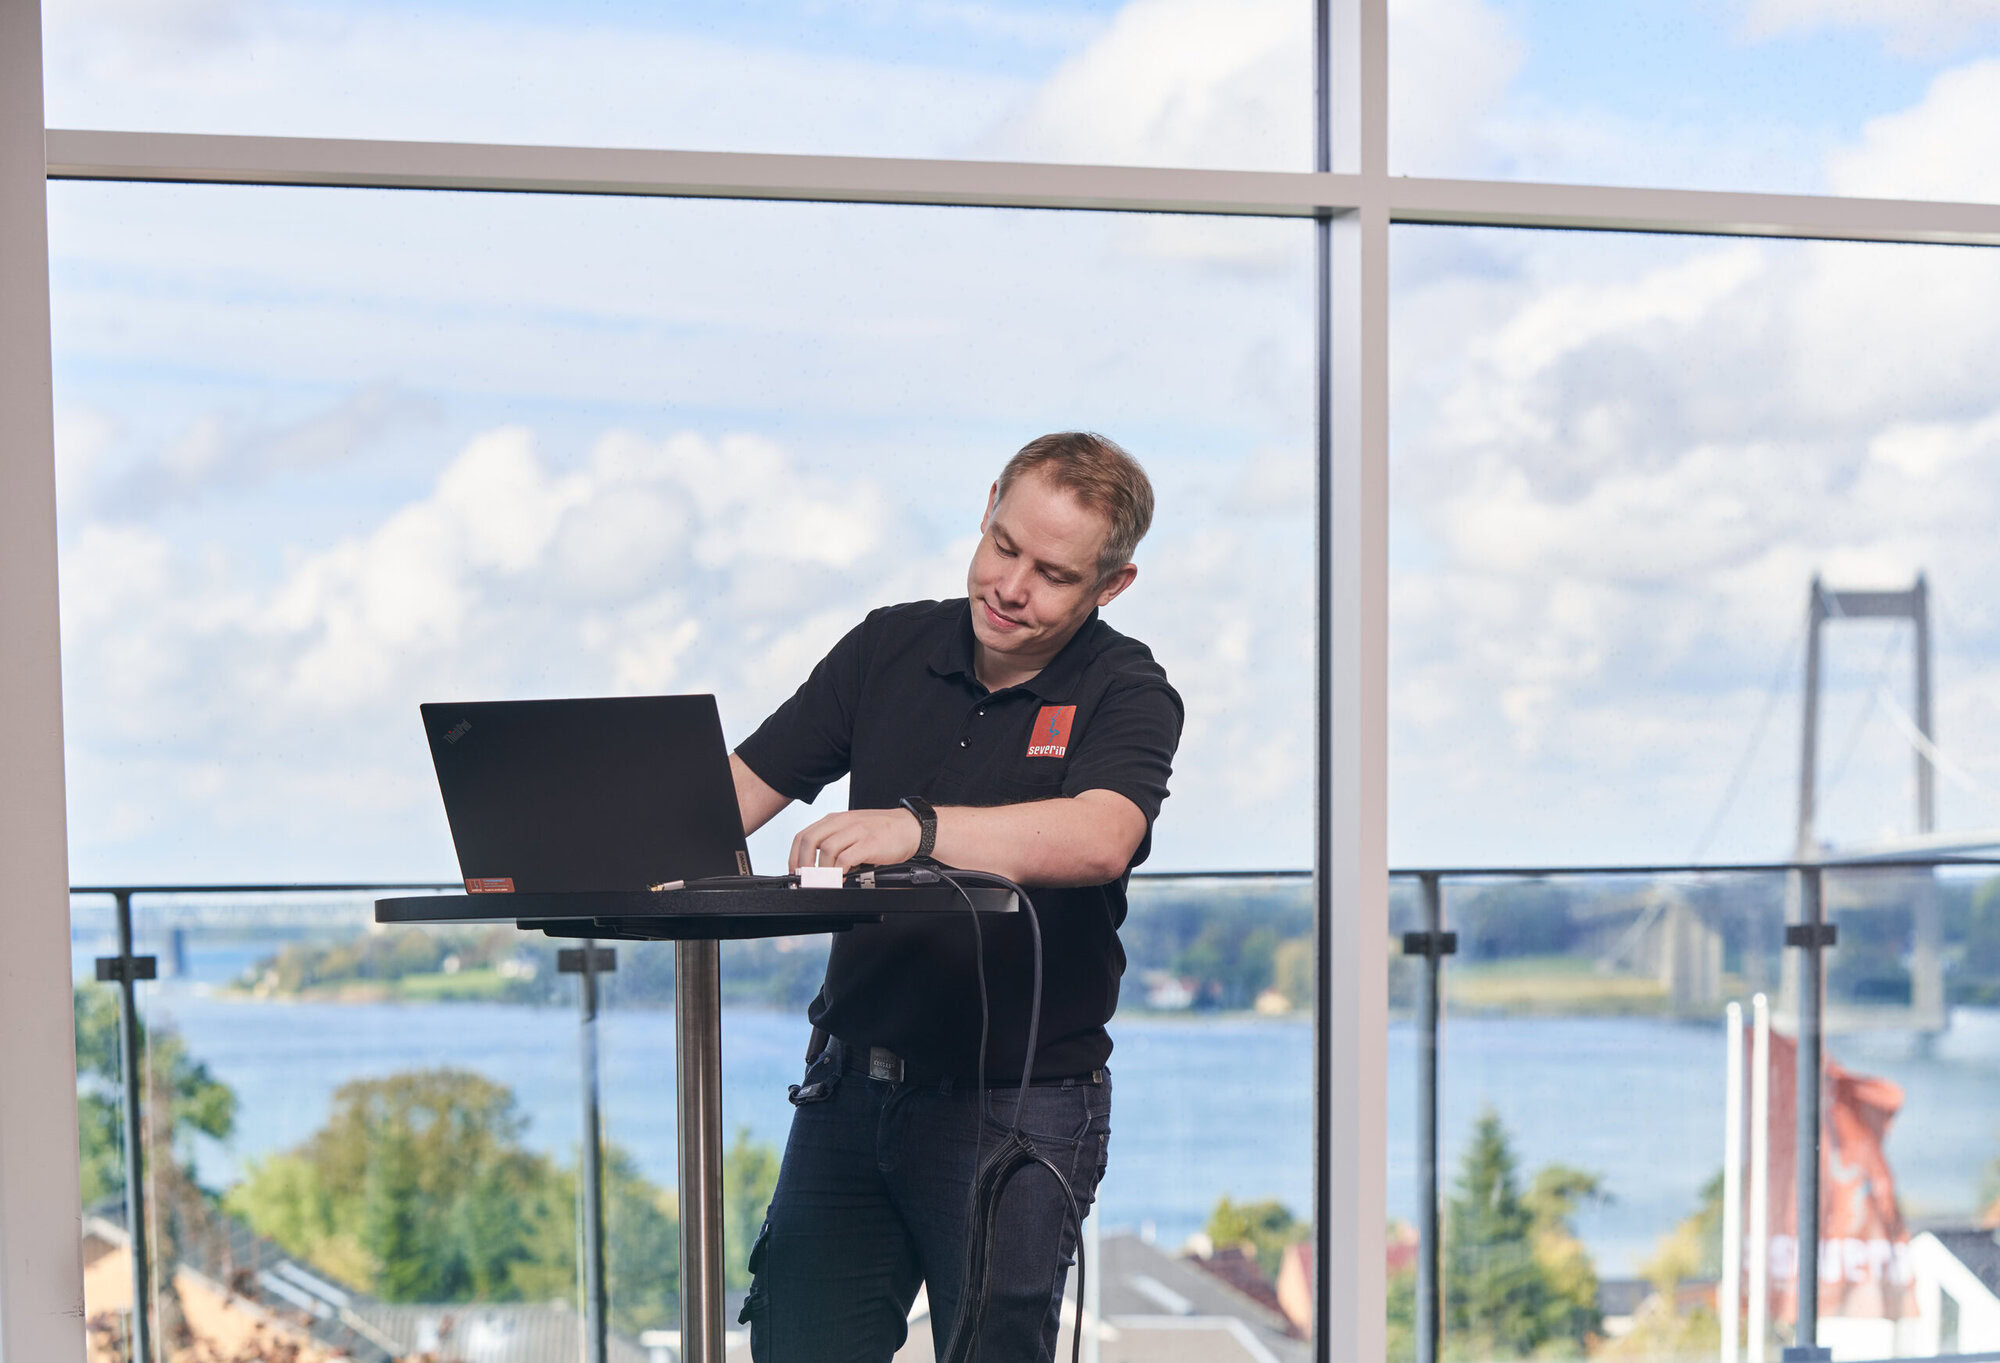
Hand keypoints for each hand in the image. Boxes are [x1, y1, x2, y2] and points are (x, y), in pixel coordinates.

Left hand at [789, 807, 921, 872]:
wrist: (912, 828)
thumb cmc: (884, 831)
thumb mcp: (854, 830)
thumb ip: (836, 841)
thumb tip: (817, 865)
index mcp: (836, 819)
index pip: (804, 834)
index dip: (794, 855)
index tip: (794, 871)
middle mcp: (844, 822)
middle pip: (810, 841)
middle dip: (802, 864)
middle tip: (805, 880)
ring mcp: (856, 831)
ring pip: (826, 849)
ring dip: (820, 870)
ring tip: (823, 882)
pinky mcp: (869, 843)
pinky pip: (845, 859)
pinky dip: (839, 872)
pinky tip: (841, 879)